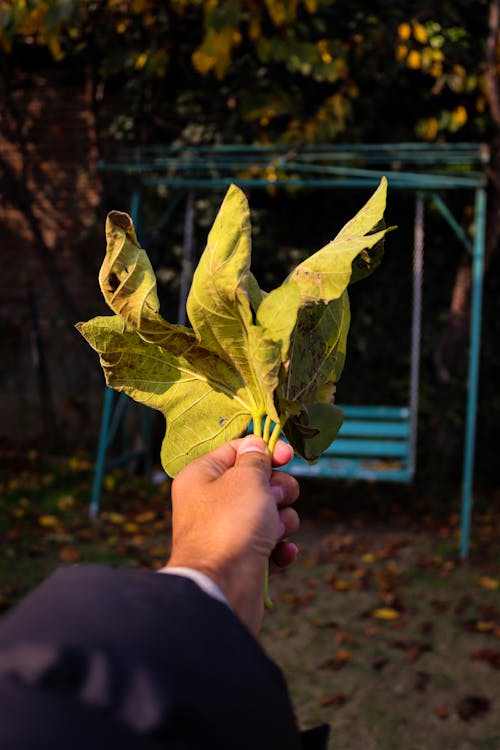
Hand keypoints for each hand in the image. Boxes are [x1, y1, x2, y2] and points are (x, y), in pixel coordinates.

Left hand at [167, 436, 299, 634]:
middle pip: (258, 482)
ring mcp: (228, 531)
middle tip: (276, 500)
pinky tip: (281, 553)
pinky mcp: (243, 558)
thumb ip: (256, 459)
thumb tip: (256, 444)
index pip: (237, 450)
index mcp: (202, 476)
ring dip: (282, 520)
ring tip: (274, 532)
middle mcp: (211, 502)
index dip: (265, 450)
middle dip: (278, 490)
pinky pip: (270, 544)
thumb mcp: (246, 479)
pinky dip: (279, 547)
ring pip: (270, 513)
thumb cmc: (230, 525)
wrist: (221, 588)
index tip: (288, 455)